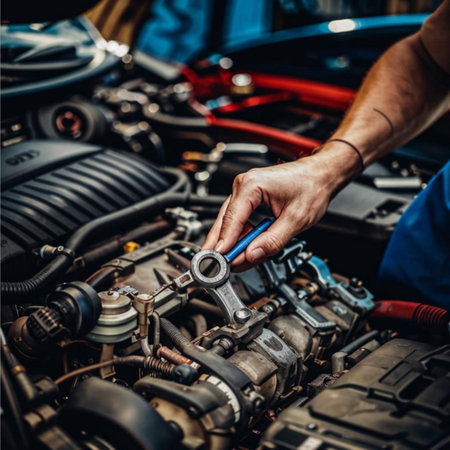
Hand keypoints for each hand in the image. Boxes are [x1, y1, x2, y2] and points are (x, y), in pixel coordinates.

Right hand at [202, 144, 358, 269]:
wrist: (320, 174)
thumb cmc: (311, 186)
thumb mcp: (296, 219)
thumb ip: (273, 240)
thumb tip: (252, 255)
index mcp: (251, 185)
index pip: (232, 219)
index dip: (225, 243)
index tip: (219, 260)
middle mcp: (243, 185)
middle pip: (224, 221)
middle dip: (222, 245)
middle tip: (216, 266)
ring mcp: (244, 191)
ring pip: (230, 222)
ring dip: (233, 242)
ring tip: (235, 261)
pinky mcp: (249, 198)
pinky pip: (239, 220)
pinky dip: (241, 236)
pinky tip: (244, 249)